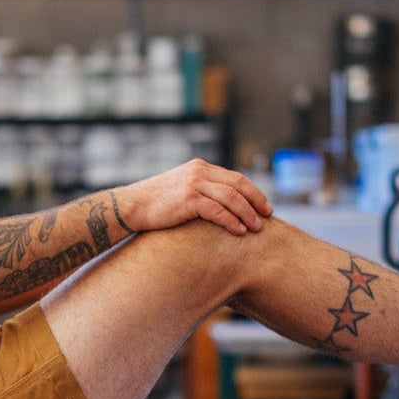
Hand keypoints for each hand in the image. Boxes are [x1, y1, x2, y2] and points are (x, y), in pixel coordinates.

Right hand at [116, 159, 272, 235]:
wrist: (131, 206)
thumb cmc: (155, 204)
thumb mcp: (181, 190)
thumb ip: (200, 191)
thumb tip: (221, 207)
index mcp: (200, 167)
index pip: (235, 177)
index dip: (253, 192)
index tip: (264, 206)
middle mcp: (199, 171)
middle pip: (239, 184)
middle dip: (256, 201)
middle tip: (268, 216)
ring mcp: (194, 183)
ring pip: (232, 197)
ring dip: (248, 214)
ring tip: (257, 228)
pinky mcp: (188, 198)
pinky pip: (218, 210)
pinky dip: (232, 221)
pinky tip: (240, 231)